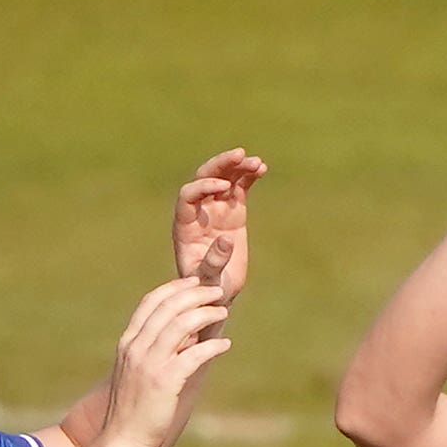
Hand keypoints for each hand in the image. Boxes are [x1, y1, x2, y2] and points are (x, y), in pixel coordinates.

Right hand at [99, 275, 233, 446]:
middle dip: (196, 294)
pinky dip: (212, 346)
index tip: (195, 281)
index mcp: (128, 342)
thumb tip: (182, 338)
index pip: (150, 302)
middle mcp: (136, 348)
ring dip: (206, 314)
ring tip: (223, 312)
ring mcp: (149, 364)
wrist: (122, 438)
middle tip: (217, 292)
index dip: (175, 287)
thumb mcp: (136, 372)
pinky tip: (225, 345)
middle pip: (169, 307)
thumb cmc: (134, 408)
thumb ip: (152, 351)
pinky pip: (194, 355)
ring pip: (181, 325)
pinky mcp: (165, 382)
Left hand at [172, 150, 266, 301]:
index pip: (188, 195)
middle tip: (239, 155)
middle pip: (204, 178)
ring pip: (224, 179)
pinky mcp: (233, 212)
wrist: (218, 291)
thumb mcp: (209, 281)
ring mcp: (216, 210)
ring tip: (257, 162)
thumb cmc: (207, 289)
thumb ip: (213, 262)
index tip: (223, 186)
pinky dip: (248, 176)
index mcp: (185, 226)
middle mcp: (198, 212)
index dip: (204, 187)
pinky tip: (262, 168)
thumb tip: (225, 239)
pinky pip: (239, 188)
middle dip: (220, 165)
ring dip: (238, 167)